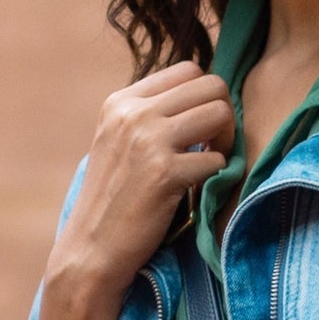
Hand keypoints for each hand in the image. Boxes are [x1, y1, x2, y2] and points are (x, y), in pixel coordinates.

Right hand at [45, 61, 234, 302]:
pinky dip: (217, 176)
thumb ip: (151, 117)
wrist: (91, 250)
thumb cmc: (113, 200)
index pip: (188, 69)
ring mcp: (148, 140)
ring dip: (227, 139)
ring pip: (220, 111)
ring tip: (211, 164)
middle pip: (211, 84)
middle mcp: (133, 113)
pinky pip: (218, 158)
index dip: (205, 97)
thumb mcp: (119, 144)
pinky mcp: (164, 173)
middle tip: (215, 145)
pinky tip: (199, 190)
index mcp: (121, 102)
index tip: (200, 128)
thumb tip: (203, 99)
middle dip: (224, 114)